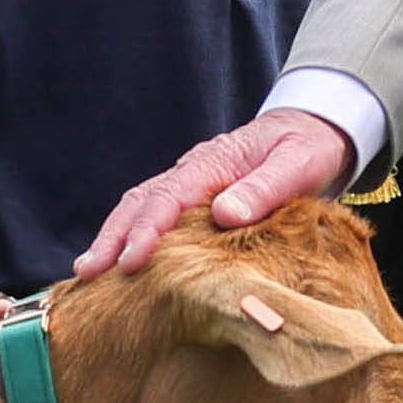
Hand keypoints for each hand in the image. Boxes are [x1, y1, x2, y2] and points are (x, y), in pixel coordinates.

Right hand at [72, 109, 351, 278]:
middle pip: (140, 202)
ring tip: (89, 274)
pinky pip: (155, 214)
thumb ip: (265, 188)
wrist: (314, 128)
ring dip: (114, 238)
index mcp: (212, 163)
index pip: (168, 198)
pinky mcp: (195, 198)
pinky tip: (121, 263)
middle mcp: (192, 171)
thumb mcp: (298, 164)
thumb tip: (224, 213)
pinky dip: (132, 236)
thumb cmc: (309, 148)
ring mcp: (191, 184)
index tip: (130, 261)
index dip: (147, 231)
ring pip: (140, 207)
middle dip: (112, 237)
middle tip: (88, 272)